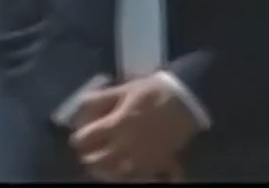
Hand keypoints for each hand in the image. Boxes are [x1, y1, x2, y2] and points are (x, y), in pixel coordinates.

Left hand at [70, 76, 200, 182]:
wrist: (189, 100)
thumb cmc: (155, 91)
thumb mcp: (126, 88)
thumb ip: (100, 98)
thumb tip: (79, 106)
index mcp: (113, 126)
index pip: (83, 140)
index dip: (79, 136)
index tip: (82, 133)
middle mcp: (122, 148)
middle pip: (93, 162)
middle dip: (89, 155)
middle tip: (92, 148)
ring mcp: (138, 160)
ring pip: (111, 175)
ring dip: (104, 169)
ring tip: (107, 160)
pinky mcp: (154, 166)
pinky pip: (135, 178)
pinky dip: (127, 176)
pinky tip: (127, 168)